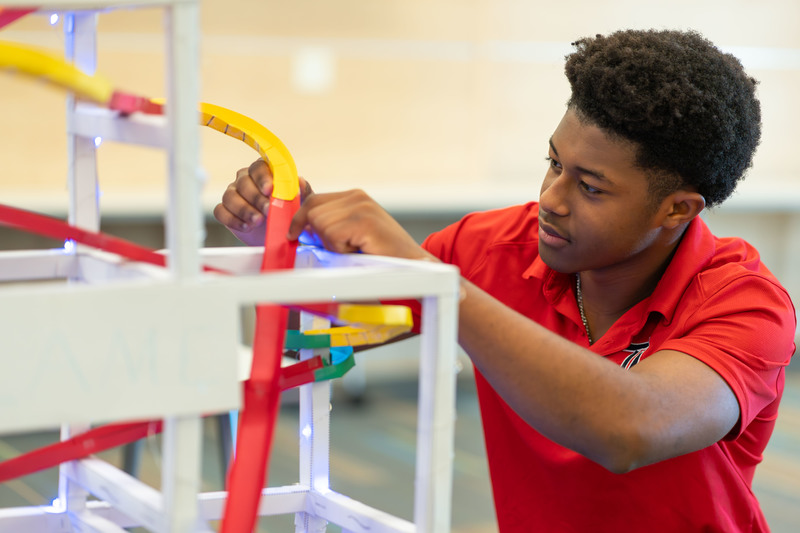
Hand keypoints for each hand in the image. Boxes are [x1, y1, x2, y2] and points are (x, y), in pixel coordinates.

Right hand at [213, 159, 312, 245]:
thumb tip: (300, 181)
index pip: (259, 167)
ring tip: (257, 221)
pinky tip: (246, 226)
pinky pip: (221, 211)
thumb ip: (302, 192)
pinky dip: (233, 220)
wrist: (275, 234)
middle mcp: (245, 180)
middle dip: (256, 197)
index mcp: (263, 173)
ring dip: (244, 210)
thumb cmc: (287, 213)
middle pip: (243, 182)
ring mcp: (232, 194)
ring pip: (230, 196)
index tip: (270, 190)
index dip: (263, 178)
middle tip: (268, 210)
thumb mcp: (299, 203)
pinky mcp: (224, 211)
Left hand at [287, 189, 434, 259]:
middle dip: (321, 236)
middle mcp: (357, 197)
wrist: (413, 266)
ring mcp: (362, 207)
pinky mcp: (365, 221)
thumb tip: (299, 193)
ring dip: (333, 245)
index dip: (300, 220)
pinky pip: (333, 235)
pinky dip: (341, 250)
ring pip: (320, 225)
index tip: (294, 236)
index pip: (313, 201)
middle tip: (345, 248)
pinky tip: (360, 250)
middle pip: (312, 213)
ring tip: (356, 249)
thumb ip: (326, 219)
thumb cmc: (380, 255)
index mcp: (353, 196)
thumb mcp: (348, 234)